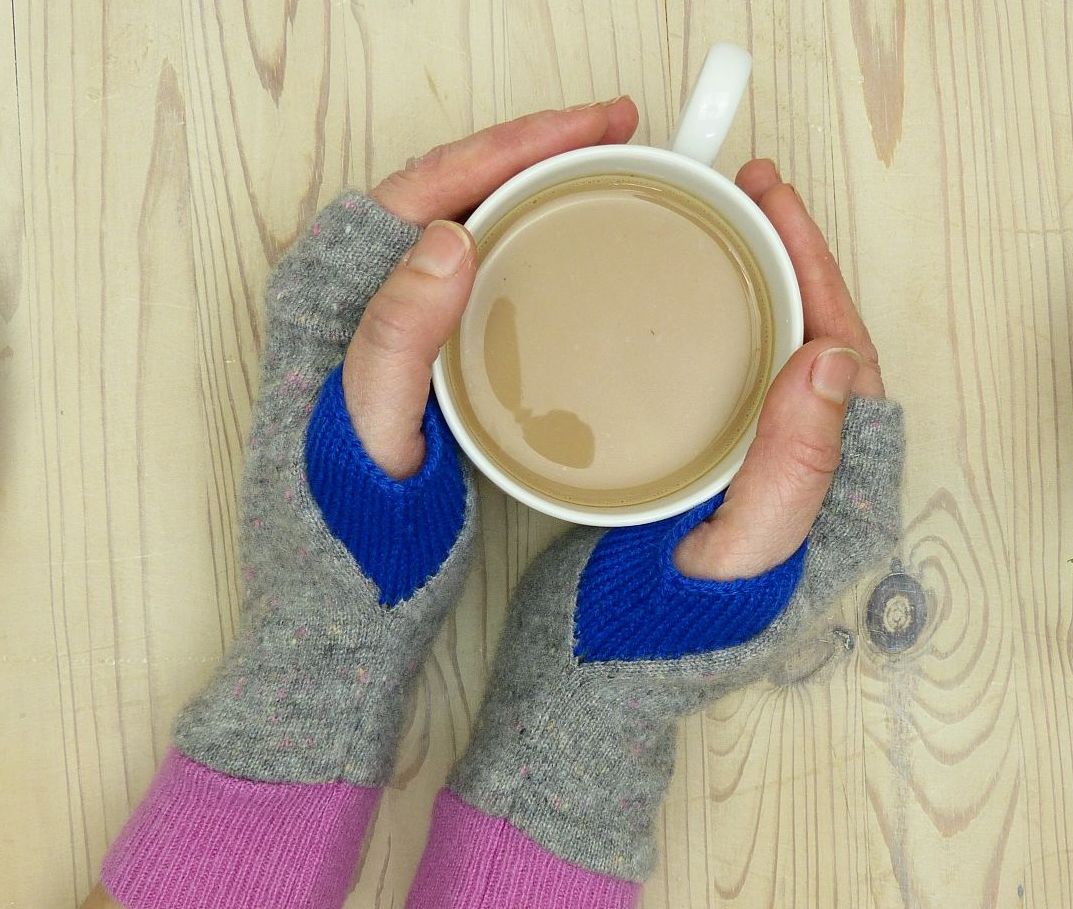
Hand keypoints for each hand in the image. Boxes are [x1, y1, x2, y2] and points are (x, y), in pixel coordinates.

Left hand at [341, 99, 638, 477]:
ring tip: (602, 163)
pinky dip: (530, 235)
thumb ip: (397, 333)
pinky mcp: (437, 338)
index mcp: (349, 277)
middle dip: (538, 148)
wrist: (348, 547)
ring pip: (474, 217)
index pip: (439, 181)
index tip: (591, 124)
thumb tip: (452, 236)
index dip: (518, 143)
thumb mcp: (369, 414)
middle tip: (616, 129)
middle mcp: (376, 278)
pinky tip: (567, 234)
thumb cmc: (350, 489)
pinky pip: (485, 265)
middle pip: (460, 184)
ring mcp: (409, 306)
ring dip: (536, 182)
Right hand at [675, 159, 885, 579]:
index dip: (815, 271)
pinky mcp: (708, 461)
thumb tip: (828, 356)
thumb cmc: (680, 620)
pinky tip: (685, 301)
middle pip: (813, 338)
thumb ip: (794, 470)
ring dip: (756, 282)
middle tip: (750, 192)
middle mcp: (805, 463)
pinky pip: (728, 374)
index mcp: (836, 482)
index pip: (842, 352)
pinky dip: (716, 323)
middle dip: (790, 258)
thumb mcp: (746, 552)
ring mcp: (754, 459)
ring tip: (724, 224)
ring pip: (771, 350)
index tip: (776, 207)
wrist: (612, 661)